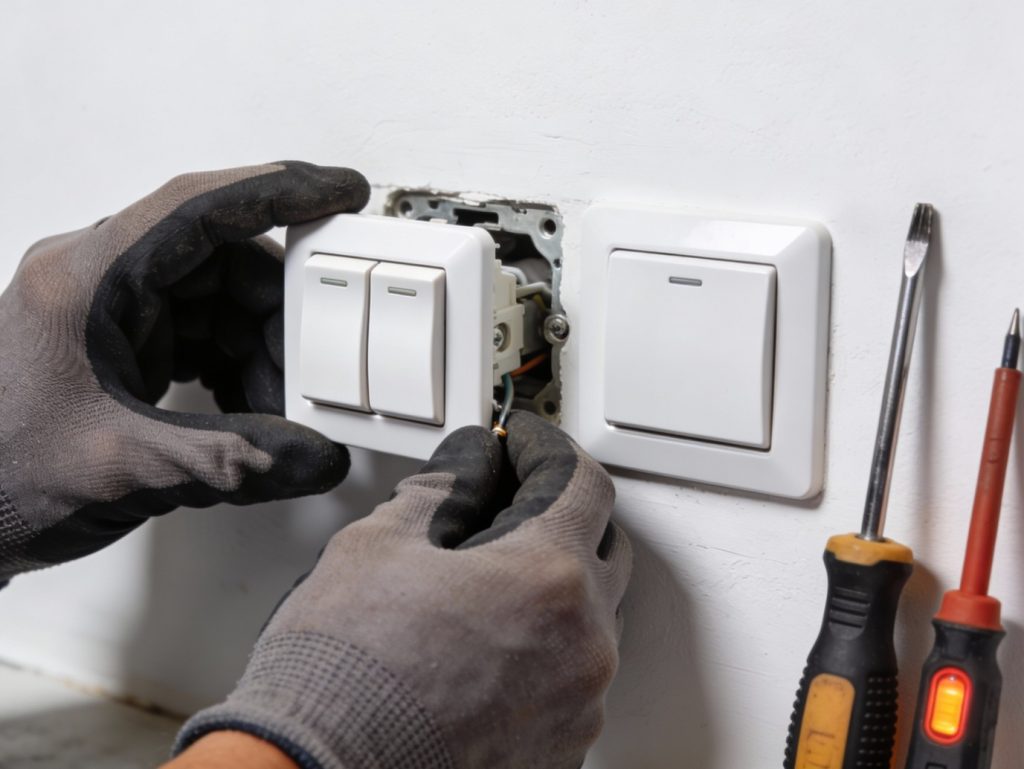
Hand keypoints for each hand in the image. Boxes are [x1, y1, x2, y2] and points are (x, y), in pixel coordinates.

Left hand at [0, 162, 367, 581]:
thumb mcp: (120, 466)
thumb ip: (226, 460)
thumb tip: (313, 455)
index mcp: (86, 279)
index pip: (196, 209)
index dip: (278, 191)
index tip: (340, 193)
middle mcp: (100, 279)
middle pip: (222, 261)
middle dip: (279, 315)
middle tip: (316, 364)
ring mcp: (112, 309)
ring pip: (219, 299)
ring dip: (261, 349)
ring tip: (281, 406)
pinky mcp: (123, 341)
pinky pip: (202, 332)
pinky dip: (237, 366)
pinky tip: (249, 409)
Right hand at [173, 412, 632, 768]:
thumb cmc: (342, 671)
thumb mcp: (381, 543)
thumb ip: (444, 488)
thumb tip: (470, 463)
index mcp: (549, 578)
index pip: (583, 482)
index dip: (546, 450)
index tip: (520, 445)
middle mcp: (584, 643)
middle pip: (602, 547)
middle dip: (560, 515)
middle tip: (504, 506)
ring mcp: (578, 703)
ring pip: (593, 618)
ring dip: (555, 587)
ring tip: (487, 583)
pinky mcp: (563, 748)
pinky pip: (574, 678)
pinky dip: (545, 649)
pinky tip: (487, 645)